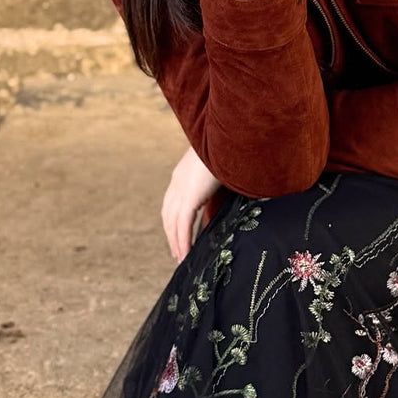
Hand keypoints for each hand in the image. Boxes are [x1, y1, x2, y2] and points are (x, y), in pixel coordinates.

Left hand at [162, 145, 222, 262]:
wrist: (228, 138)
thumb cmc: (230, 149)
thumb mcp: (220, 167)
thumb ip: (216, 182)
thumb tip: (224, 194)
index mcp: (182, 173)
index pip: (172, 201)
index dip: (174, 219)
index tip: (178, 232)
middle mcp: (177, 183)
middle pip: (168, 215)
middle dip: (171, 234)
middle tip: (177, 252)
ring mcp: (181, 190)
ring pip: (173, 224)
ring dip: (176, 243)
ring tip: (181, 258)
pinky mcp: (189, 198)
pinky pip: (182, 226)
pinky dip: (183, 242)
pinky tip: (186, 255)